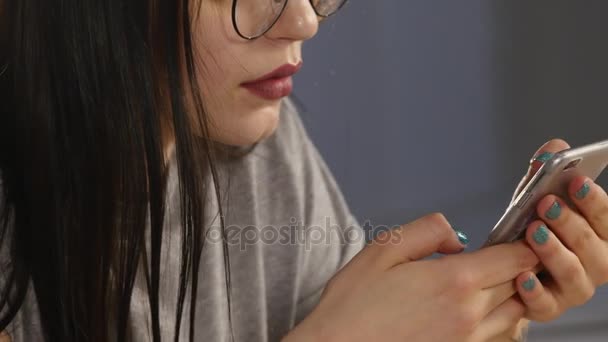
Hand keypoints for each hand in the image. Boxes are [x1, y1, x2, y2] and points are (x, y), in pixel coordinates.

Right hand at [282, 213, 538, 341]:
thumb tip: (457, 237)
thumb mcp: (384, 248)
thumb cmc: (353, 305)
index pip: (516, 258)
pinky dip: (494, 318)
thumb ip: (428, 230)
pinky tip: (467, 308)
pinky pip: (495, 334)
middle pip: (519, 284)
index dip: (522, 242)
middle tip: (497, 255)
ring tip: (484, 281)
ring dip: (508, 293)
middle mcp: (470, 314)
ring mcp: (468, 340)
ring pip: (514, 313)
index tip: (517, 235)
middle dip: (516, 265)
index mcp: (455, 281)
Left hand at [512, 139, 607, 320]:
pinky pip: (545, 305)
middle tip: (546, 204)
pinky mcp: (549, 307)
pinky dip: (534, 292)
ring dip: (554, 252)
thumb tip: (556, 148)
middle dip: (570, 223)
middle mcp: (595, 264)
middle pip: (592, 246)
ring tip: (532, 232)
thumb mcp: (537, 198)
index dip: (594, 200)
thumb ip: (547, 175)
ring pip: (573, 274)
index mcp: (600, 235)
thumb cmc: (531, 229)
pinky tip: (521, 276)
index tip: (576, 181)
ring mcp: (574, 288)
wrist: (508, 268)